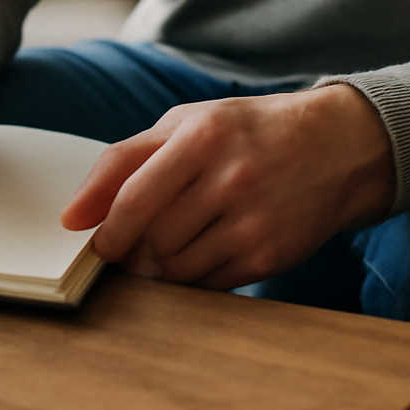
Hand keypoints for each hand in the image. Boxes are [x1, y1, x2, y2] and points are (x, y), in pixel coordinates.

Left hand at [60, 84, 395, 289]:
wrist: (338, 147)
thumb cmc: (246, 132)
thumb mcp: (185, 123)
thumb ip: (122, 161)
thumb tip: (71, 217)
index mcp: (203, 136)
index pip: (134, 197)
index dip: (106, 231)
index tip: (96, 245)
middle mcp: (231, 178)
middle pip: (152, 239)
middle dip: (132, 250)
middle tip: (133, 245)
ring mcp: (253, 221)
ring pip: (176, 269)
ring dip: (159, 268)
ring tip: (169, 244)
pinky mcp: (270, 257)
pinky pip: (208, 286)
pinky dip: (192, 279)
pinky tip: (201, 252)